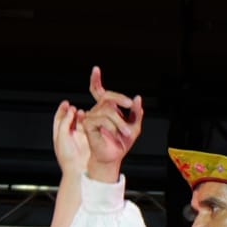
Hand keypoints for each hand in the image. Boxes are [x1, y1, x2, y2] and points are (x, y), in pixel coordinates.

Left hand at [53, 101, 90, 177]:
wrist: (78, 170)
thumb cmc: (67, 156)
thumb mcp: (62, 135)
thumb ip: (65, 122)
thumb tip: (70, 111)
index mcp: (59, 134)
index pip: (59, 118)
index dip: (62, 110)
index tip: (66, 103)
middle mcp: (69, 135)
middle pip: (70, 119)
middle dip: (73, 112)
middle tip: (76, 108)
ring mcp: (79, 138)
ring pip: (80, 123)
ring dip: (81, 116)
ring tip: (83, 113)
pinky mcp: (89, 141)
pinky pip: (89, 129)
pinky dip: (89, 123)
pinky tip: (90, 119)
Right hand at [81, 66, 142, 182]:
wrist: (114, 156)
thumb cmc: (122, 143)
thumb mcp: (135, 126)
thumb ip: (136, 112)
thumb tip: (137, 98)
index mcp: (106, 109)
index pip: (98, 91)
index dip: (96, 80)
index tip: (95, 69)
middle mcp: (97, 111)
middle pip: (107, 96)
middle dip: (120, 98)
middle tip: (130, 105)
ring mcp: (92, 117)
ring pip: (107, 109)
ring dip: (120, 120)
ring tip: (126, 132)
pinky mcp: (88, 125)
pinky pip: (102, 119)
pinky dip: (112, 126)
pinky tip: (117, 133)